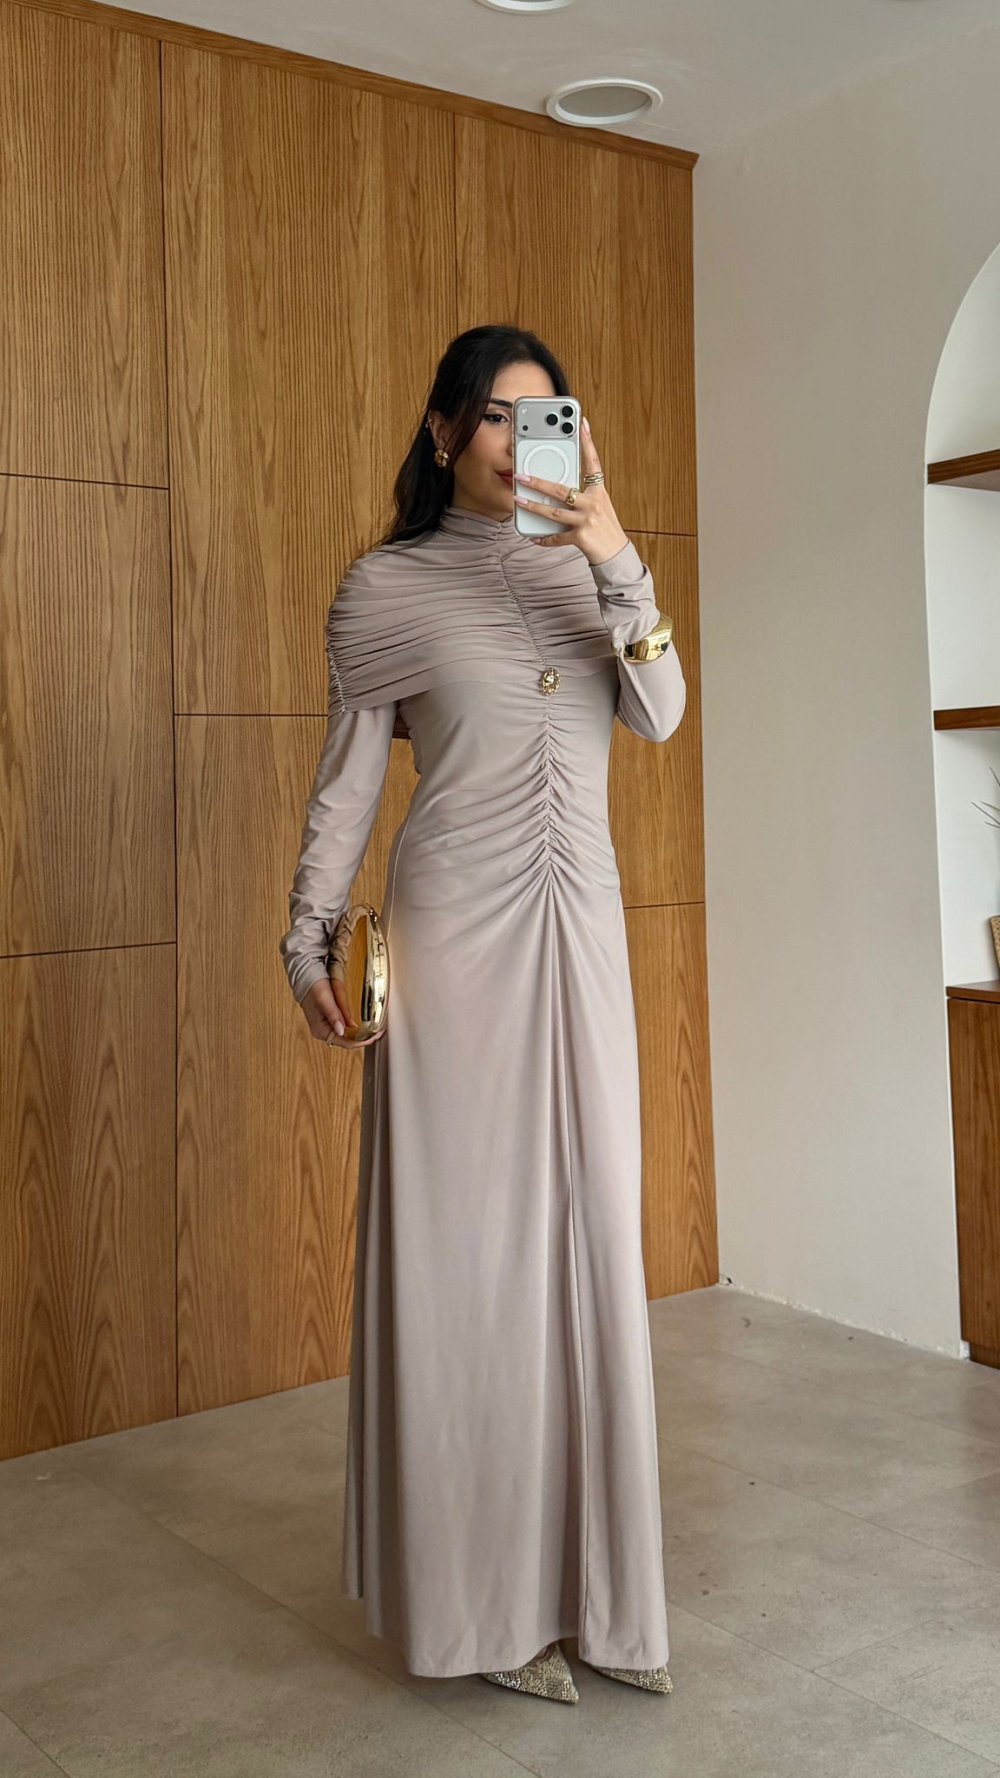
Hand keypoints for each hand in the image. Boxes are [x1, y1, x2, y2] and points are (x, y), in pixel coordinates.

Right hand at [301, 976, 382, 1048]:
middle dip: (363, 1038)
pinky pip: (345, 1028)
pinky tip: (363, 1023)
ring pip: (347, 1036)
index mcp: (320, 1031)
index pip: (345, 1043)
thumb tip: (341, 1030)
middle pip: (347, 1041)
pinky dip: (355, 1027)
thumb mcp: (325, 999)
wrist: (306, 978)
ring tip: (374, 1028)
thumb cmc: (314, 987)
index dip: (362, 1041)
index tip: (374, 1036)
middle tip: (378, 1032)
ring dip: (361, 1033)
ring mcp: (326, 1027)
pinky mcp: (329, 1021)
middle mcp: (323, 1032)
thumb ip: (334, 1015)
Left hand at [513, 416, 629, 565]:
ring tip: (518, 501)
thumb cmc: (605, 528)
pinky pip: (557, 537)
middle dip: (538, 482)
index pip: (593, 462)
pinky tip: (534, 537)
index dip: (587, 442)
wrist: (616, 553)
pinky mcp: (581, 537)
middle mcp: (593, 503)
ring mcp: (587, 520)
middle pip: (561, 489)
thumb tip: (558, 488)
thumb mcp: (599, 506)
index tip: (581, 424)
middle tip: (520, 476)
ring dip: (533, 507)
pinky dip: (544, 538)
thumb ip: (582, 495)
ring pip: (554, 512)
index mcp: (598, 492)